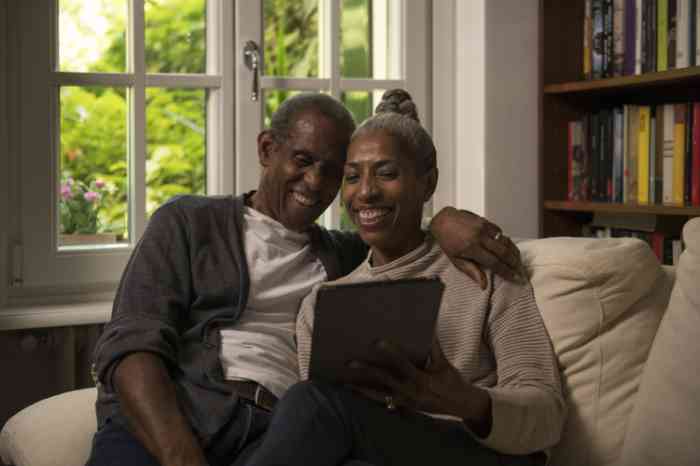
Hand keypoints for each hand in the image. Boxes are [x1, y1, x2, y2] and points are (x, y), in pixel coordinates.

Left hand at [347, 339, 487, 421]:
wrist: (462, 405)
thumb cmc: (452, 380)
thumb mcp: (444, 363)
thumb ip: (434, 347)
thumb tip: (428, 325)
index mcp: (422, 379)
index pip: (403, 364)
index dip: (391, 353)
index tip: (377, 342)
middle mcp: (411, 392)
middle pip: (384, 380)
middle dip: (366, 371)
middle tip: (350, 362)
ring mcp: (406, 402)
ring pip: (379, 395)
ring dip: (361, 389)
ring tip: (345, 382)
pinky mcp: (404, 408)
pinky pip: (383, 402)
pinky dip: (369, 397)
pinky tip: (355, 391)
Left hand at [429, 207, 523, 288]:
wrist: (443, 220)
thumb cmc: (447, 241)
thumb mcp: (456, 259)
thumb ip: (471, 271)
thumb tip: (483, 285)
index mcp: (471, 248)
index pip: (494, 262)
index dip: (506, 272)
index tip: (515, 278)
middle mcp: (480, 237)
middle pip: (504, 252)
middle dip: (515, 263)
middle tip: (521, 271)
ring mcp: (484, 227)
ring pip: (505, 241)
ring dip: (514, 252)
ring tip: (519, 261)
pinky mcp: (486, 221)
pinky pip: (500, 232)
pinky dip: (506, 241)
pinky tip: (508, 248)